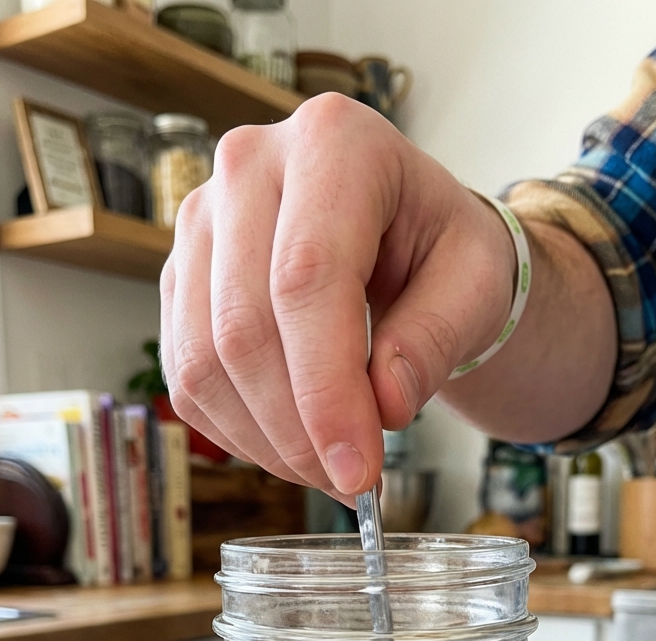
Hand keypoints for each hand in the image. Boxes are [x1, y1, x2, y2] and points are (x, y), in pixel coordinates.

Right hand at [159, 94, 514, 499]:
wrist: (404, 234)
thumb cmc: (444, 251)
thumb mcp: (475, 283)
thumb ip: (435, 338)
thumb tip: (383, 406)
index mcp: (334, 142)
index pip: (306, 279)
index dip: (325, 389)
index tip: (358, 470)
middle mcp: (249, 166)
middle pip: (243, 327)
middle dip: (297, 429)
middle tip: (351, 483)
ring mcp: (201, 222)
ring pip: (203, 360)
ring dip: (266, 442)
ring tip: (329, 471)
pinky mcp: (179, 278)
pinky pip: (187, 378)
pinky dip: (239, 433)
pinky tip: (292, 448)